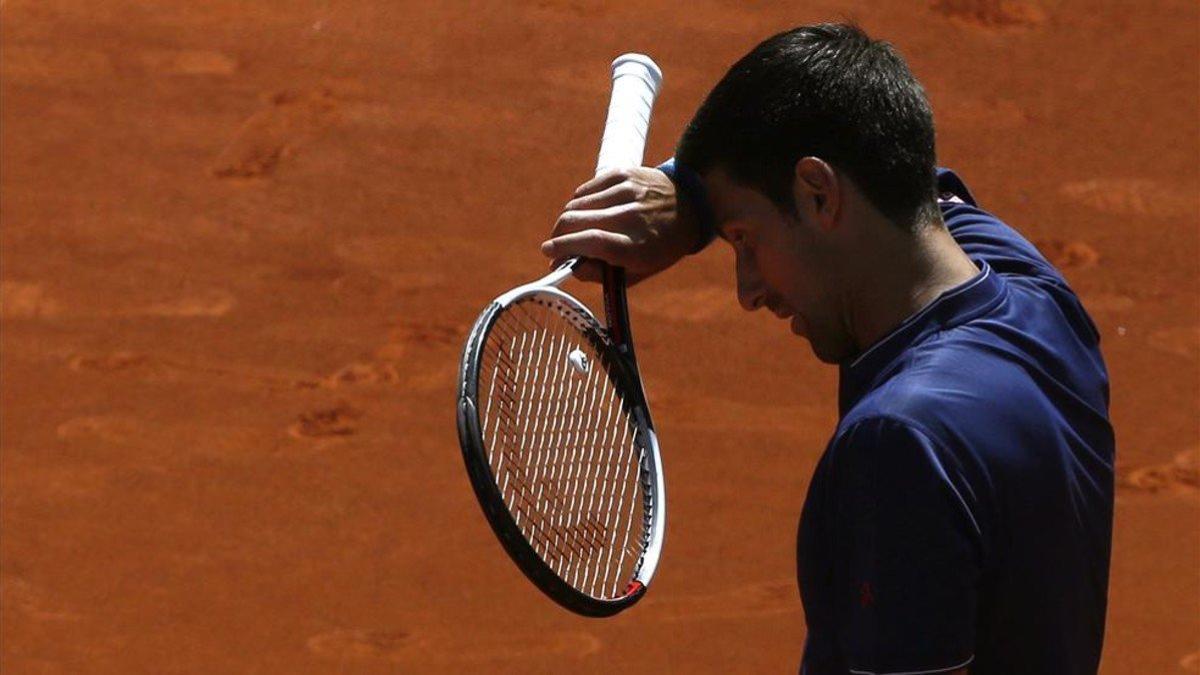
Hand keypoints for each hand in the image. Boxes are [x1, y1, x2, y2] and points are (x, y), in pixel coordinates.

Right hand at [542, 167, 701, 284]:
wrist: (692, 205)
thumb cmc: (661, 246)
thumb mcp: (640, 272)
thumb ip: (603, 275)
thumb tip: (570, 267)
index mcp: (637, 246)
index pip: (591, 243)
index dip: (564, 247)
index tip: (549, 254)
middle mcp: (631, 216)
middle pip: (576, 221)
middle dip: (557, 235)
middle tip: (556, 245)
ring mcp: (626, 191)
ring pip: (576, 204)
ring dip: (567, 220)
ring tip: (574, 230)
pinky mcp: (622, 174)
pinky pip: (585, 190)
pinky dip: (578, 203)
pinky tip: (587, 213)